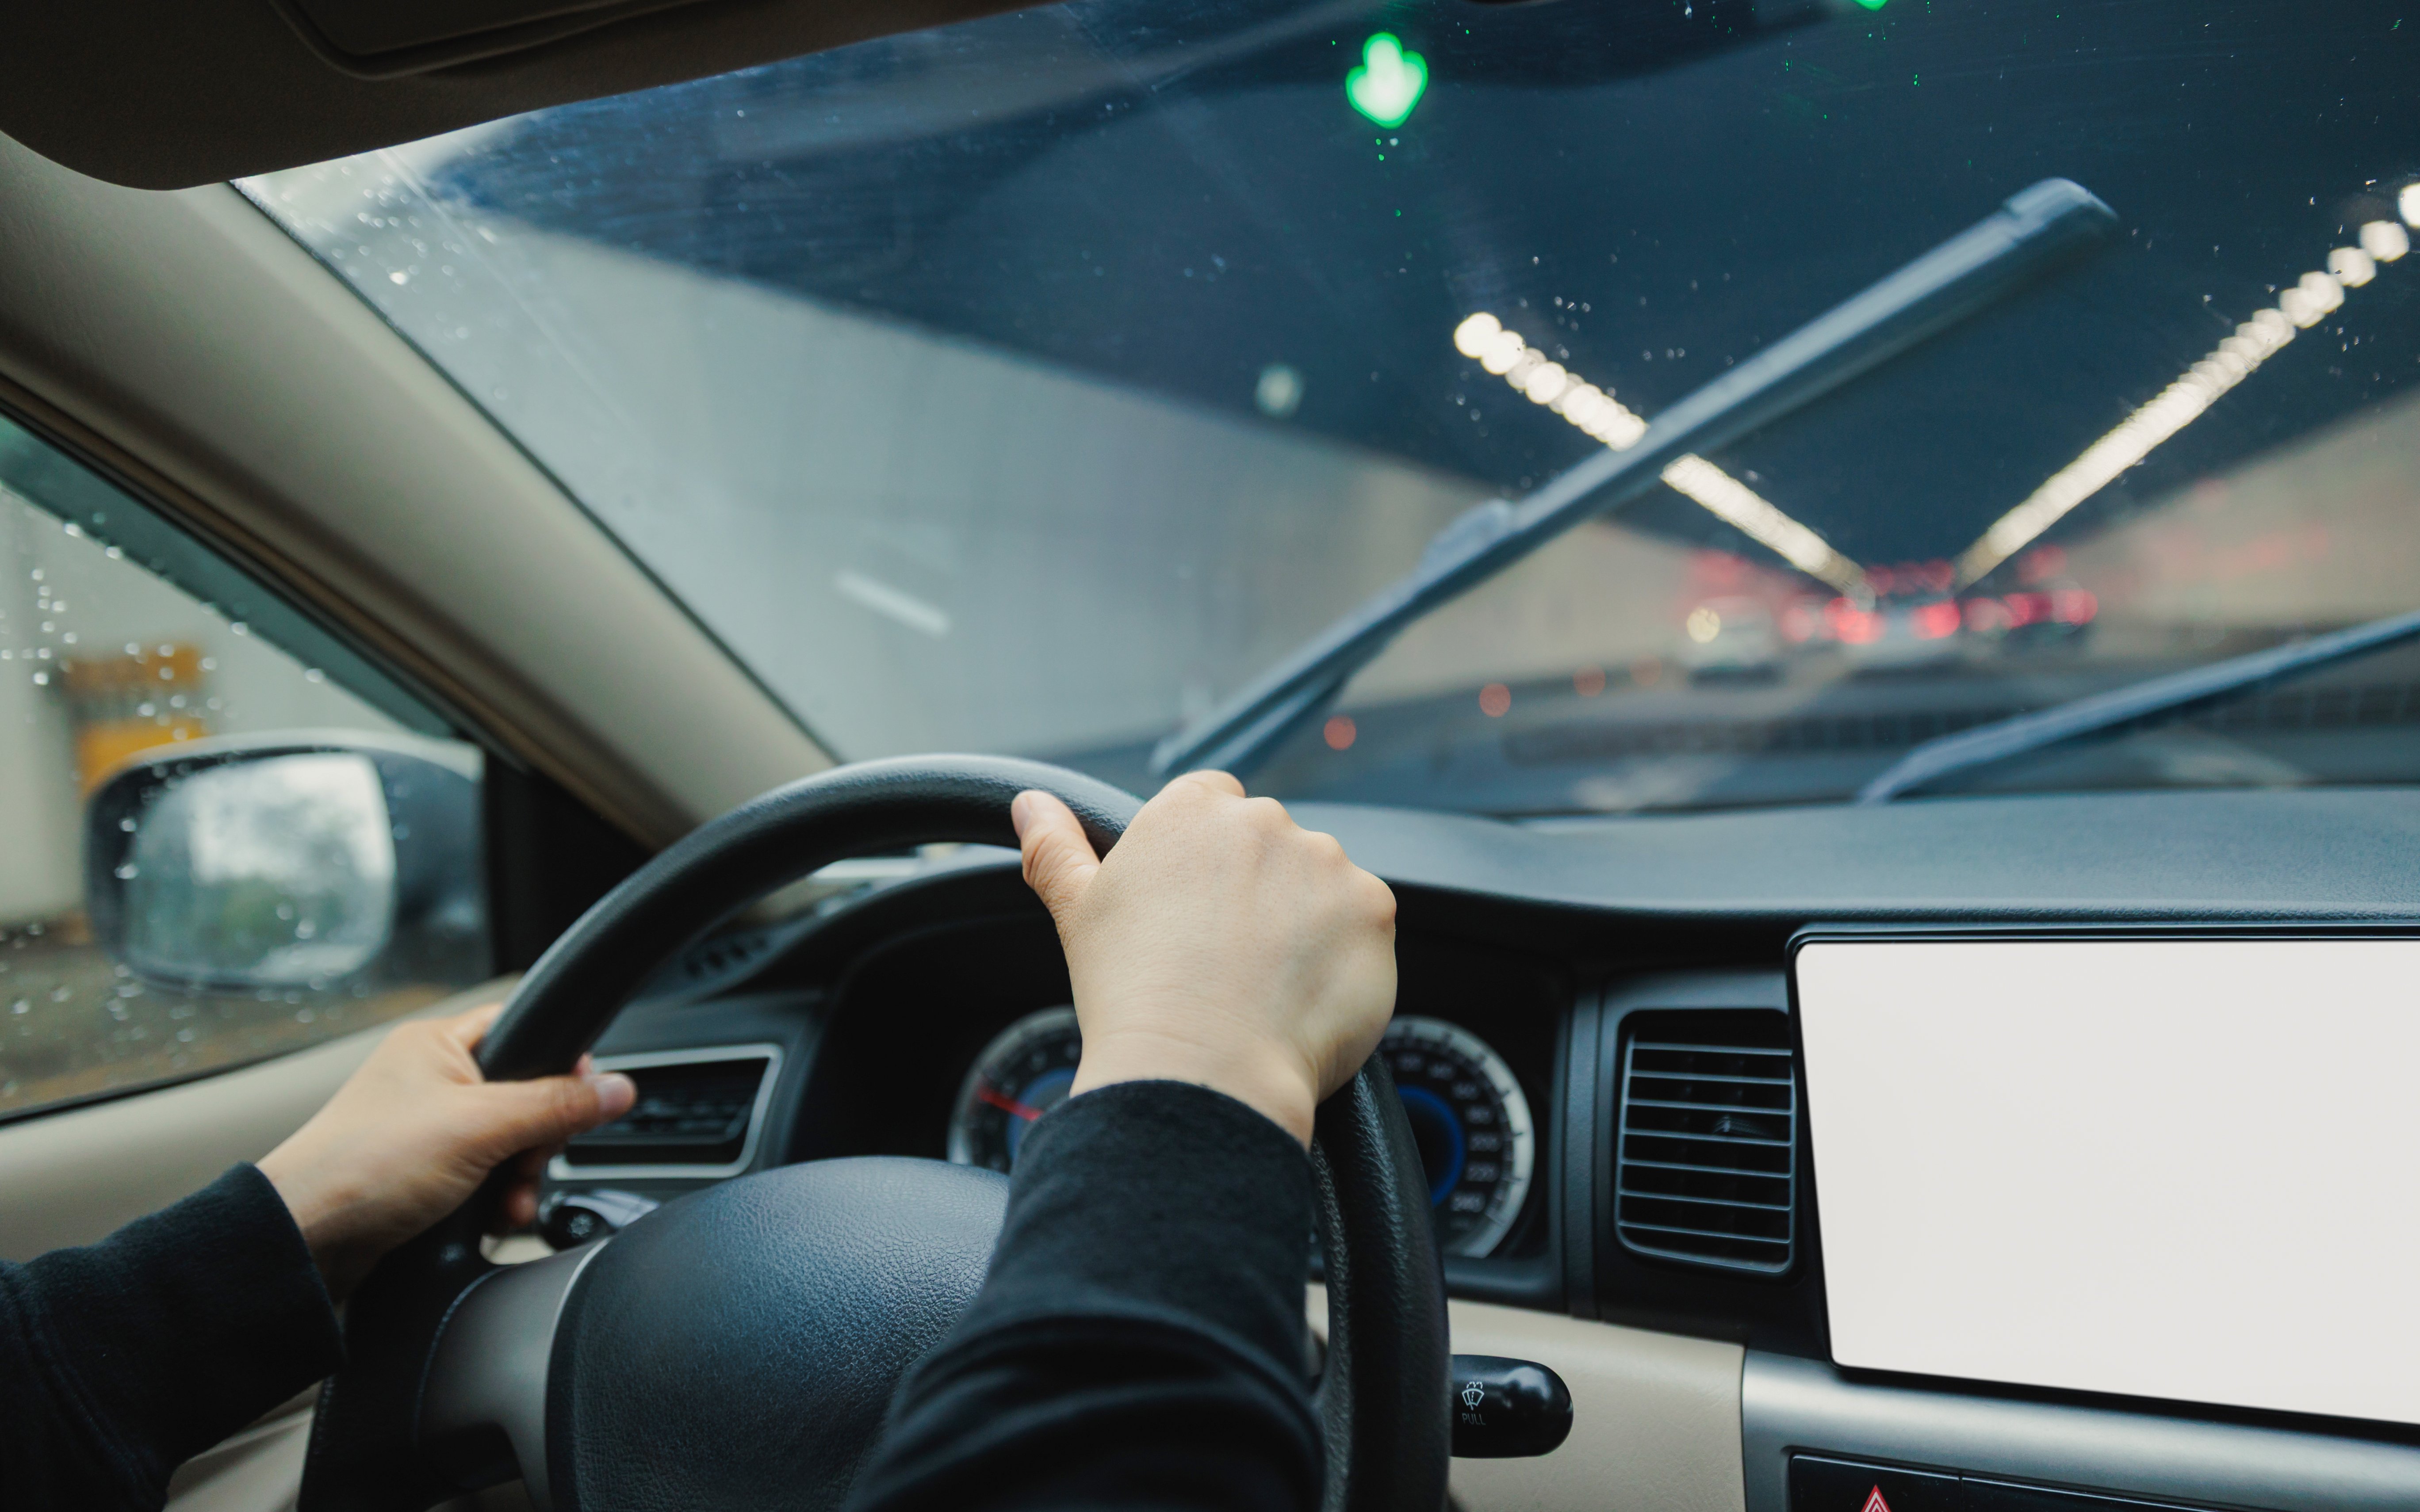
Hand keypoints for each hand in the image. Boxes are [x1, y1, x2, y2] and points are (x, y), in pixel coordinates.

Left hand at [257, 1003, 634, 1297]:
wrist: (306, 1239)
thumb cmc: (366, 1165)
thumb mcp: (479, 1125)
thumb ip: (557, 1105)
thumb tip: (618, 1088)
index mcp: (436, 1045)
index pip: (521, 1028)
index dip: (560, 1062)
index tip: (580, 1097)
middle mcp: (430, 1082)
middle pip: (525, 1096)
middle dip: (539, 1140)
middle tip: (528, 1160)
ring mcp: (427, 1131)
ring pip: (508, 1145)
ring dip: (520, 1178)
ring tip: (508, 1201)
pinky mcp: (424, 1176)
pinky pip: (484, 1180)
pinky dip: (496, 1201)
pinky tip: (492, 1218)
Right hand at [1012, 771, 1396, 1145]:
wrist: (1199, 1071)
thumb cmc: (1133, 996)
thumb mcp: (1078, 913)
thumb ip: (1056, 847)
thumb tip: (1030, 803)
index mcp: (1191, 811)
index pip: (1215, 806)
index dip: (1209, 865)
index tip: (1200, 913)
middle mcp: (1262, 822)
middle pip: (1272, 845)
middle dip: (1260, 893)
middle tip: (1230, 960)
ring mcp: (1324, 862)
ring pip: (1321, 884)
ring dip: (1306, 920)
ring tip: (1266, 985)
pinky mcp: (1373, 908)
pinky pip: (1365, 923)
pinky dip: (1345, 956)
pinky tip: (1306, 995)